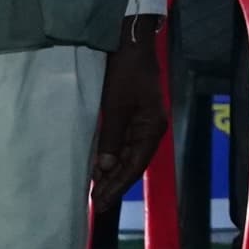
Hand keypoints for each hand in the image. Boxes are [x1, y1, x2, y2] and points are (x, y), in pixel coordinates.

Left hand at [89, 27, 168, 205]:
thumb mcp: (115, 106)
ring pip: (127, 157)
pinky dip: (111, 158)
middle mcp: (150, 130)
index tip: (101, 203)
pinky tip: (100, 169)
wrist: (130, 43)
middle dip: (114, 185)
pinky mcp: (133, 116)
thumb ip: (110, 139)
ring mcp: (142, 123)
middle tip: (96, 206)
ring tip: (96, 193)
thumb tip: (104, 169)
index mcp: (152, 129)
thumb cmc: (125, 72)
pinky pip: (122, 144)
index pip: (134, 166)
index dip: (117, 186)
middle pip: (132, 165)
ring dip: (112, 174)